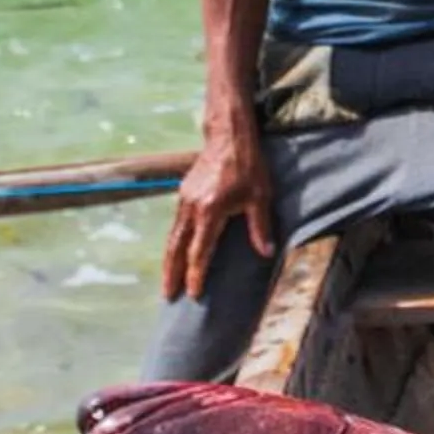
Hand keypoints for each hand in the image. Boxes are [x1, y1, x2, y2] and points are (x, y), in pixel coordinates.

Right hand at [160, 119, 274, 299]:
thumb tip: (266, 253)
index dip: (196, 274)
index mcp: (211, 211)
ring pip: (172, 236)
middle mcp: (192, 208)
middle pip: (177, 248)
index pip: (200, 251)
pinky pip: (176, 224)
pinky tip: (176, 252)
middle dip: (172, 273)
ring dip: (169, 260)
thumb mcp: (260, 196)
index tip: (193, 293)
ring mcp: (184, 200)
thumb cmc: (248, 166)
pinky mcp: (183, 194)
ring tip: (168, 281)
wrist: (229, 137)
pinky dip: (173, 242)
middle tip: (167, 296)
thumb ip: (260, 226)